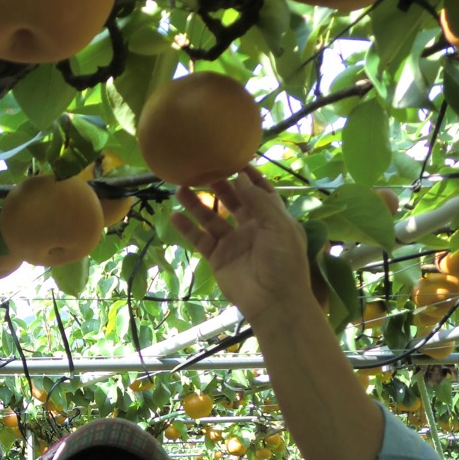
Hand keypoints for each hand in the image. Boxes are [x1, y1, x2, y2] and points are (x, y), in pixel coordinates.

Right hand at [171, 166, 311, 331]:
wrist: (273, 300)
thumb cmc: (283, 261)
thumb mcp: (278, 225)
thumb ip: (258, 200)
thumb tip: (239, 176)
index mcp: (271, 218)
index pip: (260, 191)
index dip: (248, 176)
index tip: (233, 159)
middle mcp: (251, 227)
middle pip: (232, 201)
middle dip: (218, 185)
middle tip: (201, 170)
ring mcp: (233, 243)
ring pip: (211, 218)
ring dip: (196, 204)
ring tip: (180, 188)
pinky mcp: (218, 258)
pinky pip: (200, 239)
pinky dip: (188, 229)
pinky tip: (175, 217)